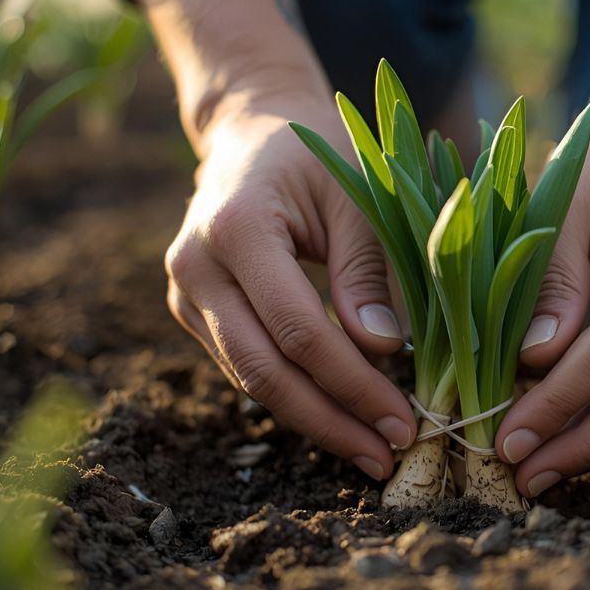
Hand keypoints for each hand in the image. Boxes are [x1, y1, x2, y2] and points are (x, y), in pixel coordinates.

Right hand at [164, 92, 417, 479]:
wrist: (253, 131)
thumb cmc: (318, 155)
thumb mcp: (359, 195)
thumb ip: (368, 270)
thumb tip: (383, 350)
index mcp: (237, 227)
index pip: (298, 330)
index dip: (352, 384)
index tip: (403, 421)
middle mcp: (195, 266)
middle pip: (263, 371)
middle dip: (330, 422)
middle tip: (386, 458)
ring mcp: (186, 293)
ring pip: (250, 379)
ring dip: (314, 419)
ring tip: (371, 449)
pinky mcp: (193, 311)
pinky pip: (246, 365)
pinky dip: (294, 395)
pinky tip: (339, 417)